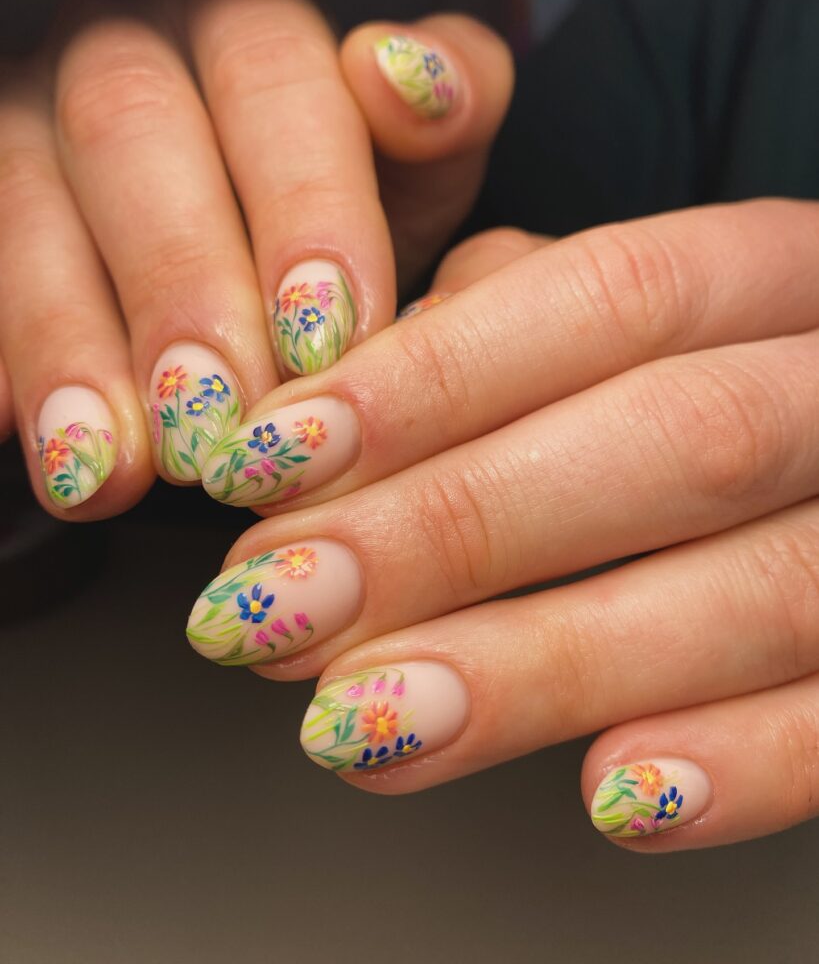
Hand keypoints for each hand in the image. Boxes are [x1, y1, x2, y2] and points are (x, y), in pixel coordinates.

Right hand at [0, 0, 511, 516]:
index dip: (302, 212)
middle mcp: (128, 49)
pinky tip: (42, 447)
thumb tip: (415, 84)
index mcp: (246, 24)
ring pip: (26, 205)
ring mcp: (33, 122)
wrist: (253, 253)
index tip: (328, 344)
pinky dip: (8, 366)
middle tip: (225, 423)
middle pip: (131, 132)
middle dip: (180, 287)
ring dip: (72, 345)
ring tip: (120, 469)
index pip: (272, 81)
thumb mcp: (412, 171)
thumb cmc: (338, 219)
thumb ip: (442, 122)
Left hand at [186, 199, 818, 850]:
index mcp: (772, 275)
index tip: (274, 460)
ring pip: (761, 591)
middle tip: (284, 602)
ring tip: (374, 720)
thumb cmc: (717, 378)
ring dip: (546, 666)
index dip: (431, 381)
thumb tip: (346, 394)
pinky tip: (610, 796)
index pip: (607, 295)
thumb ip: (501, 325)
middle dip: (458, 530)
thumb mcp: (625, 317)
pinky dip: (744, 764)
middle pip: (673, 438)